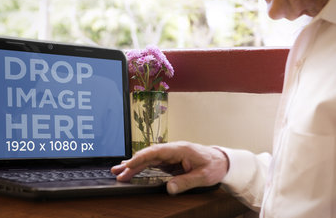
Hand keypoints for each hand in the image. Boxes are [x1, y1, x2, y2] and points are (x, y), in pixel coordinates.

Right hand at [111, 141, 228, 194]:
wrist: (222, 161)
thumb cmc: (214, 165)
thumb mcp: (203, 176)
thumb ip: (186, 182)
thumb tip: (169, 188)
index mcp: (179, 149)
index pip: (155, 152)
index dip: (140, 159)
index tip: (129, 166)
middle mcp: (172, 150)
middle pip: (148, 155)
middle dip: (132, 163)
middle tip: (117, 172)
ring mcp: (170, 155)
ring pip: (148, 159)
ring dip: (134, 165)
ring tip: (120, 171)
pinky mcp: (170, 161)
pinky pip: (153, 163)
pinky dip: (142, 167)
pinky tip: (133, 170)